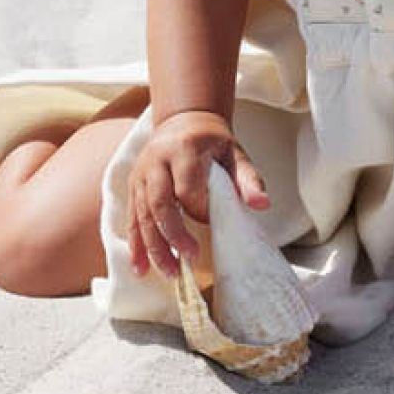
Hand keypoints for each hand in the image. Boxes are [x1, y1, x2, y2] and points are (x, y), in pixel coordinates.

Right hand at [126, 110, 268, 280]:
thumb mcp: (235, 153)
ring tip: (169, 272)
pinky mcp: (133, 187)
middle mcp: (155, 162)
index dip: (200, 209)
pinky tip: (139, 267)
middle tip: (188, 259)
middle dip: (173, 235)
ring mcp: (140, 175)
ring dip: (154, 247)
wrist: (184, 120)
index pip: (187, 187)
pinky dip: (136, 245)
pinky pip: (132, 219)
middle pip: (159, 203)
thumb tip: (262, 204)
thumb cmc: (212, 142)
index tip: (214, 222)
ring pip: (142, 215)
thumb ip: (248, 179)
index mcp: (183, 150)